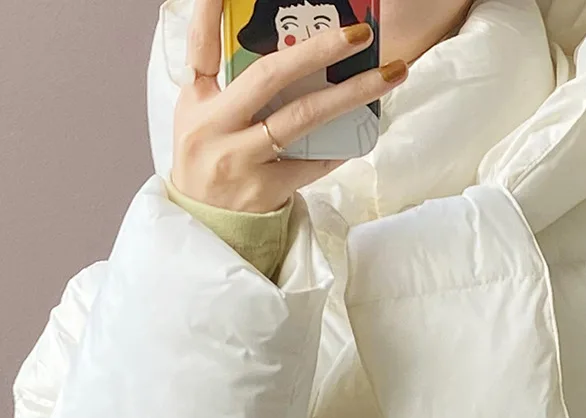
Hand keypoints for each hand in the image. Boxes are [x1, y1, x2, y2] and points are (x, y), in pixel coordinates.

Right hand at [171, 0, 408, 212]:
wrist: (207, 227)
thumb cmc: (210, 161)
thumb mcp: (200, 116)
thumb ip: (224, 78)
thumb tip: (275, 42)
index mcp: (198, 101)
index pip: (201, 45)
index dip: (210, 11)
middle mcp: (216, 127)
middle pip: (269, 76)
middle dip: (318, 49)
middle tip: (359, 32)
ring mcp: (242, 160)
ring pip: (302, 118)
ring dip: (351, 94)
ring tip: (388, 74)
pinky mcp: (266, 190)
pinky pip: (313, 161)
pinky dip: (340, 144)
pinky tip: (364, 128)